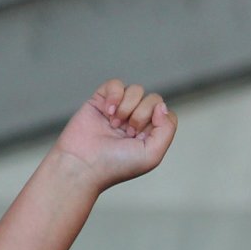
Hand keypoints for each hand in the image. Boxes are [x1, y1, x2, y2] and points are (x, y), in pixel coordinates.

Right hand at [53, 79, 177, 191]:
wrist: (83, 163)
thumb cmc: (116, 165)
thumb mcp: (152, 154)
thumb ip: (167, 130)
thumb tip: (162, 106)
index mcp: (150, 136)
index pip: (166, 114)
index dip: (158, 119)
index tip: (143, 135)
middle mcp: (136, 122)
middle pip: (153, 100)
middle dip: (141, 114)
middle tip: (128, 133)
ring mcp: (119, 110)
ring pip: (136, 90)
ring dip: (127, 107)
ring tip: (114, 125)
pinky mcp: (101, 101)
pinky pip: (116, 84)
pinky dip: (114, 95)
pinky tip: (107, 112)